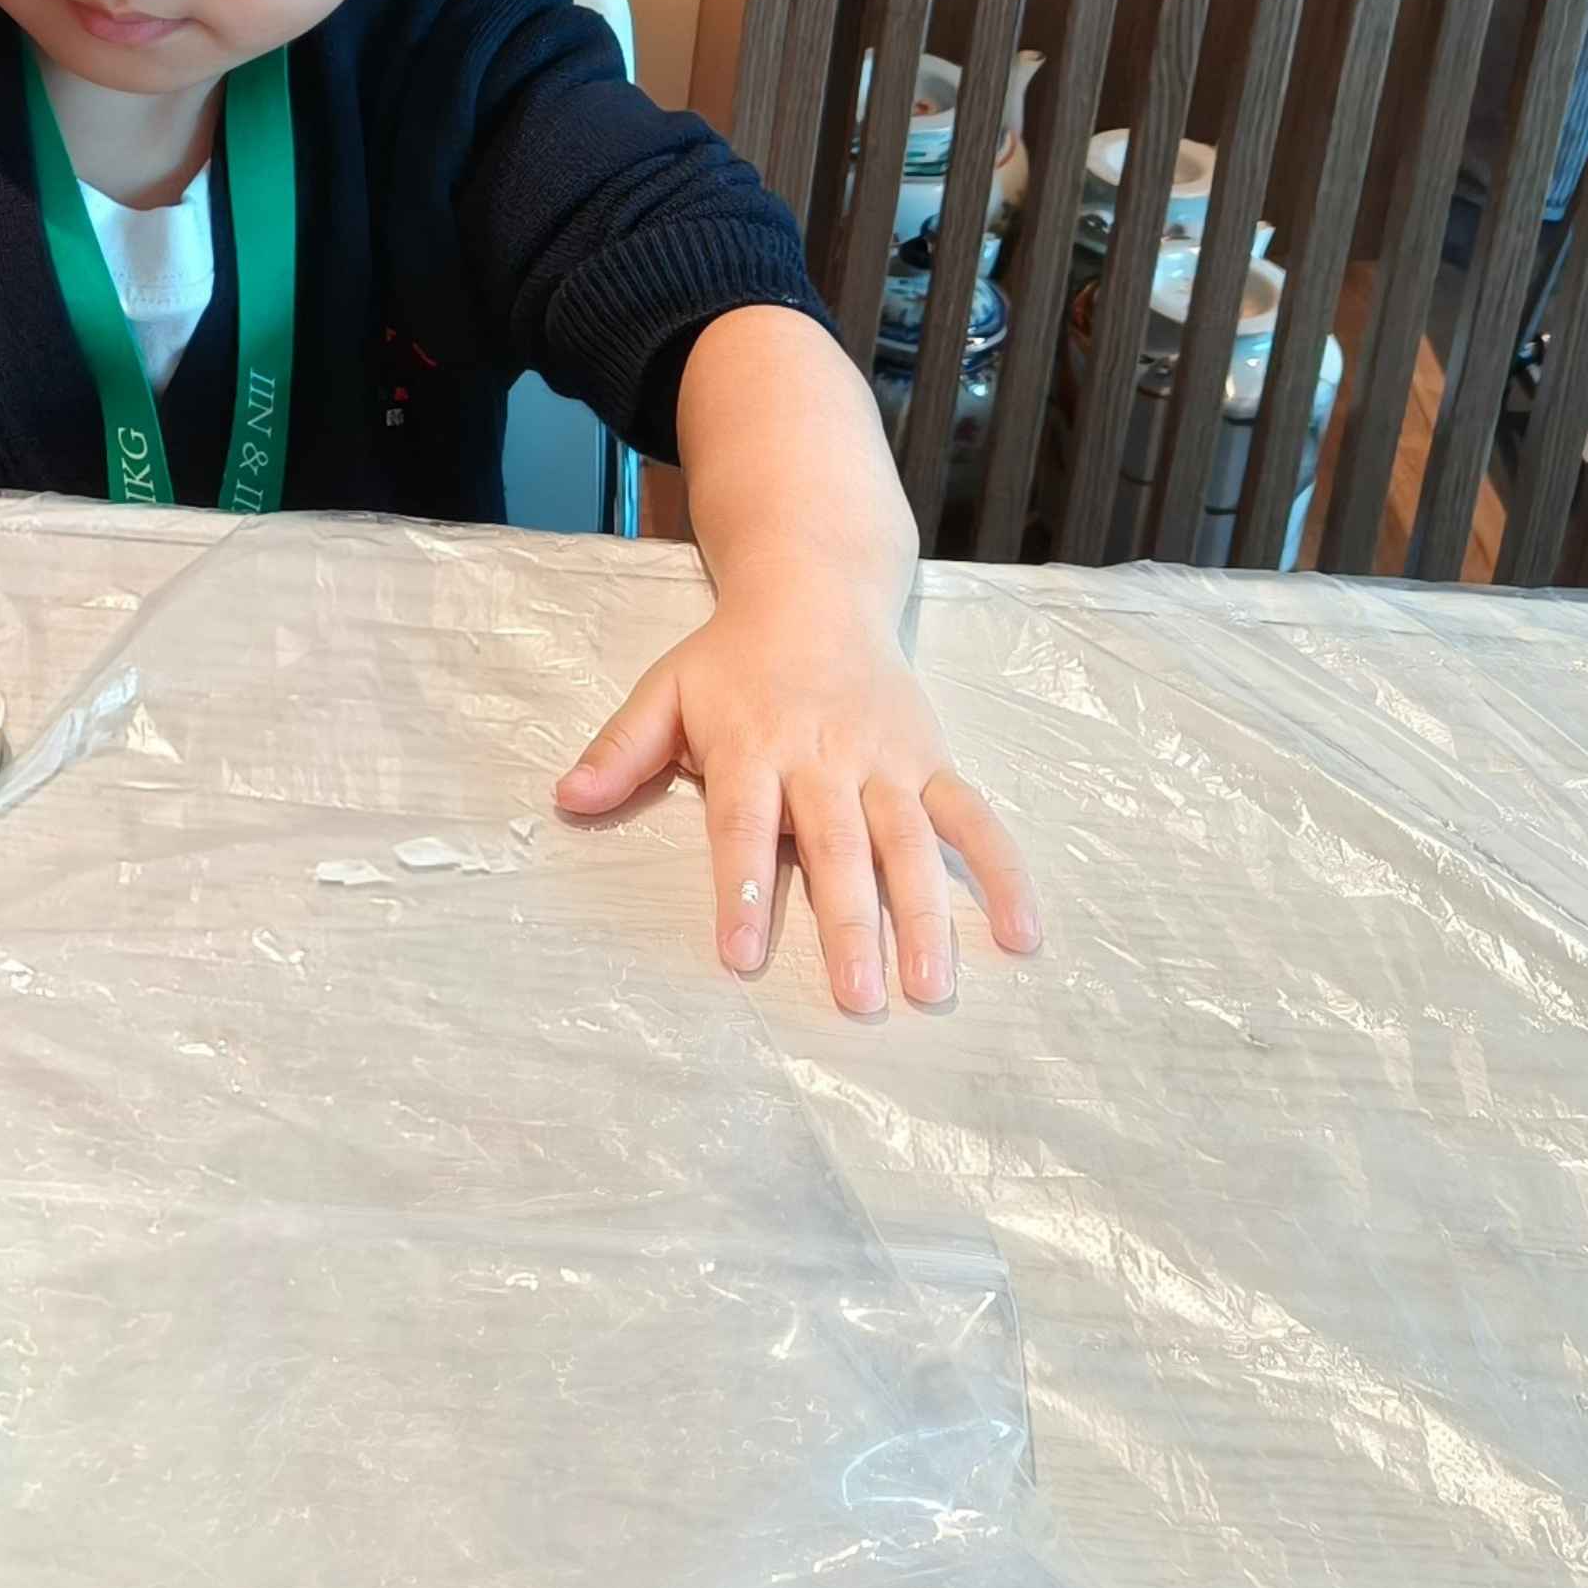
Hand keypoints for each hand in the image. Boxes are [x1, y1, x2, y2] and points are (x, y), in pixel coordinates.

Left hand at [557, 577, 1039, 1012]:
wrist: (815, 589)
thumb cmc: (732, 658)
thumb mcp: (666, 689)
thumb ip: (622, 748)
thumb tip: (567, 798)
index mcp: (753, 745)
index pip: (744, 826)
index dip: (742, 890)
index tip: (742, 957)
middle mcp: (824, 756)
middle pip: (838, 847)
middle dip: (849, 923)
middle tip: (858, 998)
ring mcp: (886, 759)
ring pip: (909, 843)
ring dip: (925, 916)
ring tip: (930, 987)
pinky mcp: (932, 759)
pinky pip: (972, 818)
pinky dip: (1002, 871)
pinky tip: (1020, 932)